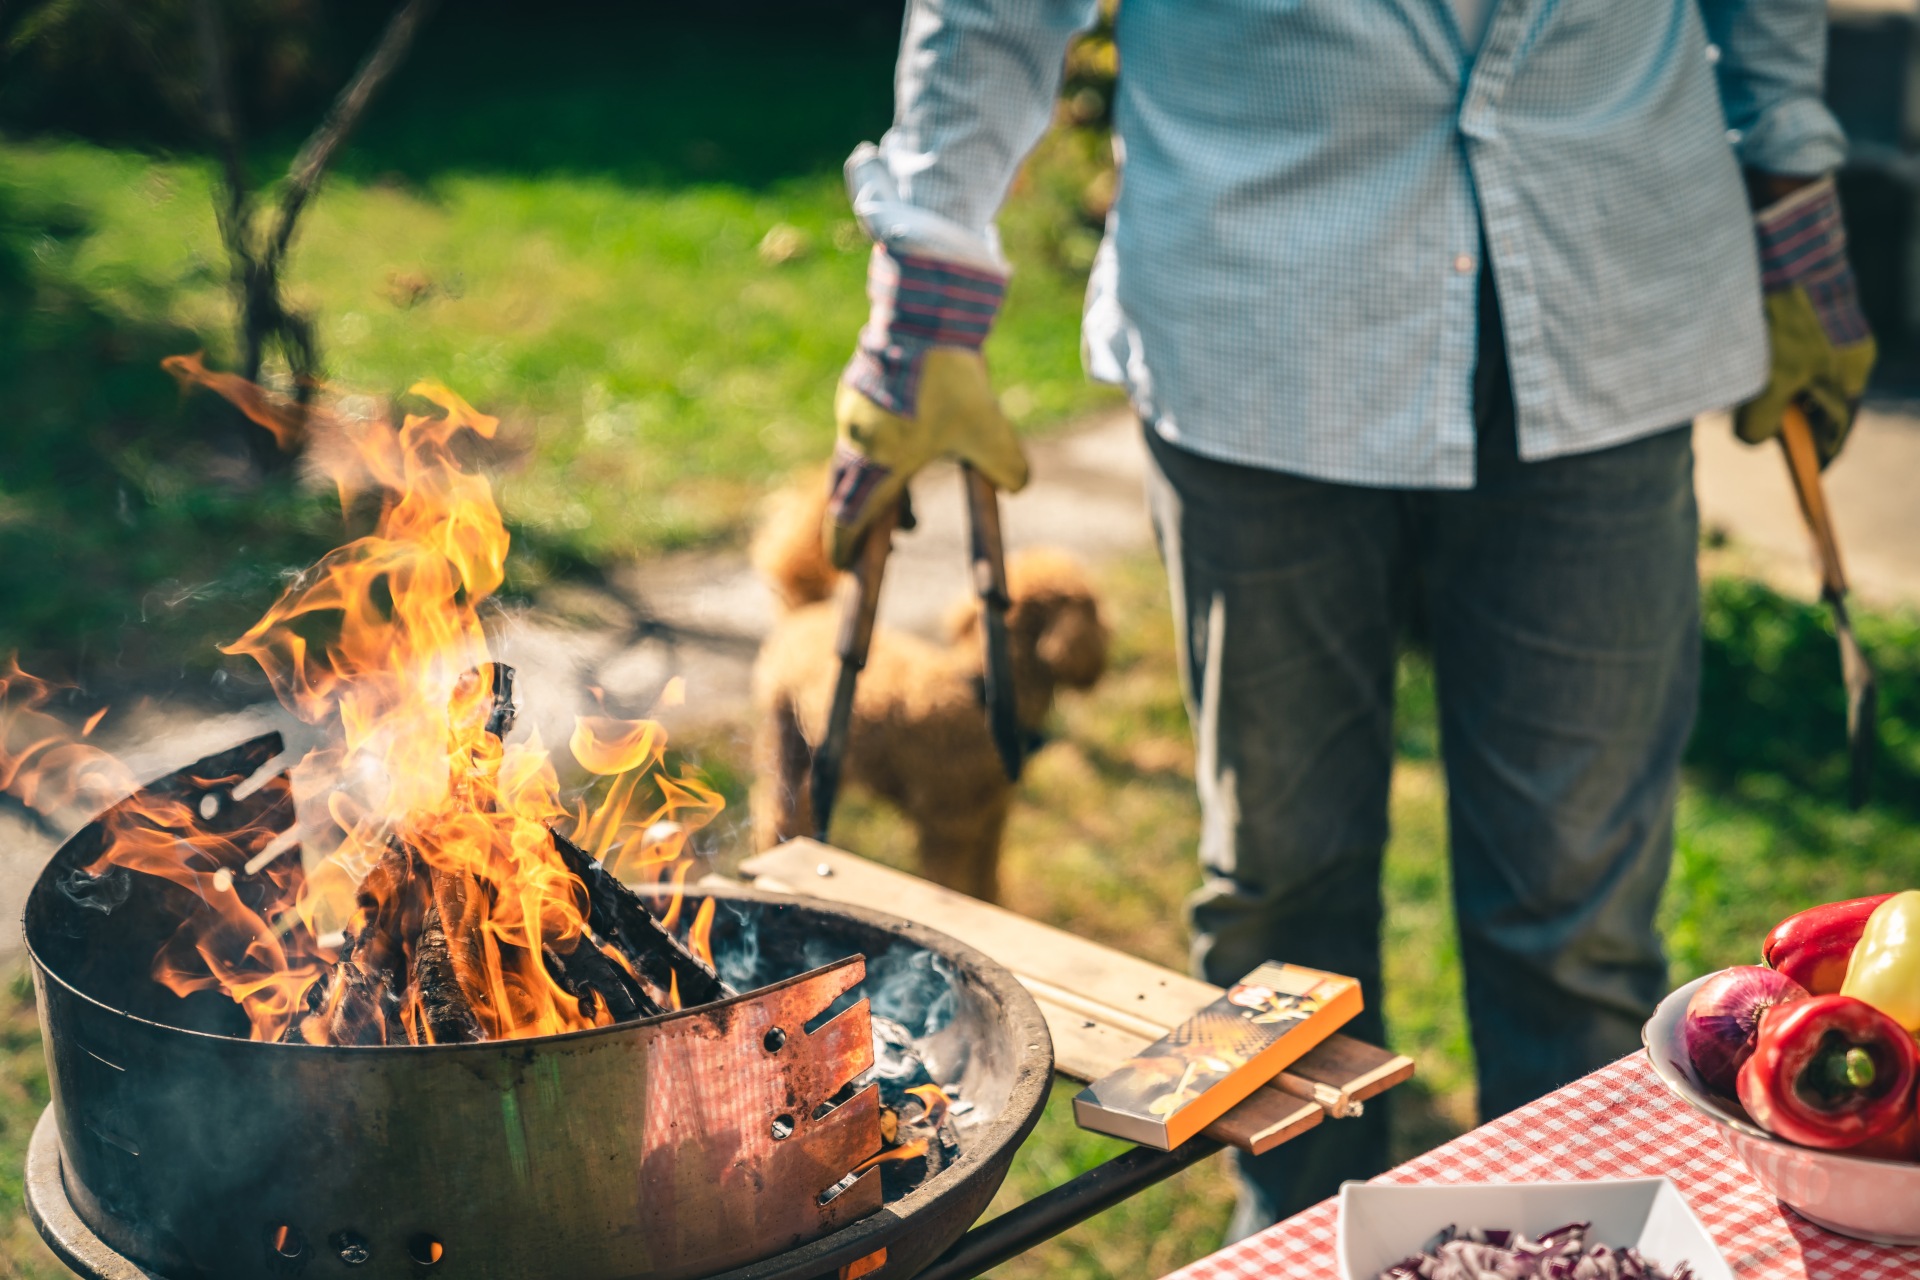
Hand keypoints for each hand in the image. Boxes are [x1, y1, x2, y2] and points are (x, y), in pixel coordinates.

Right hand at [825, 249, 1028, 566]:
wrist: (926, 311)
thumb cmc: (953, 377)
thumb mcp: (989, 428)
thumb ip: (1007, 466)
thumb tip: (1017, 485)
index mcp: (878, 461)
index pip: (848, 518)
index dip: (846, 547)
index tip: (844, 568)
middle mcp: (856, 438)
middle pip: (848, 491)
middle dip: (865, 523)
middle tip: (881, 545)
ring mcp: (853, 406)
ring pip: (859, 459)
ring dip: (880, 487)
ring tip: (910, 514)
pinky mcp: (861, 380)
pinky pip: (866, 428)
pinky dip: (883, 451)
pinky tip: (912, 445)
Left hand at [1734, 176, 1875, 465]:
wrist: (1788, 245)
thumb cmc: (1787, 315)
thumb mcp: (1770, 378)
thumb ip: (1759, 420)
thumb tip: (1753, 438)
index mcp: (1849, 377)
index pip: (1837, 432)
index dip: (1819, 458)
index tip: (1806, 480)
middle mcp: (1848, 356)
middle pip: (1817, 406)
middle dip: (1788, 422)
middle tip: (1756, 432)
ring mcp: (1832, 333)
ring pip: (1801, 378)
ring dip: (1773, 392)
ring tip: (1741, 397)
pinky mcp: (1811, 313)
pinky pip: (1791, 353)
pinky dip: (1769, 367)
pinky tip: (1741, 364)